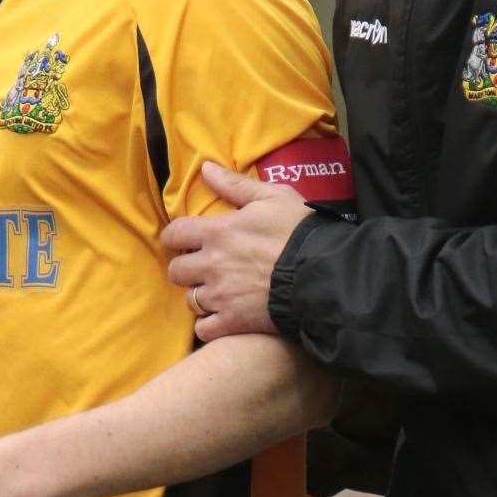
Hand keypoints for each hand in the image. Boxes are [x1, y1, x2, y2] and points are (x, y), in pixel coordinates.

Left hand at [162, 161, 311, 341]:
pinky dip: (209, 324)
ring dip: (200, 295)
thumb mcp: (273, 197)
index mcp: (218, 232)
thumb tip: (205, 168)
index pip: (174, 234)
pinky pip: (204, 329)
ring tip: (217, 291)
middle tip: (203, 267)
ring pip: (190, 300)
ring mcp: (221, 296)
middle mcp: (212, 265)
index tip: (184, 240)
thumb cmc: (299, 231)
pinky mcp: (233, 322)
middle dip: (186, 268)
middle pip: (176, 271)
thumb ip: (235, 185)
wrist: (323, 274)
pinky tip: (222, 316)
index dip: (174, 237)